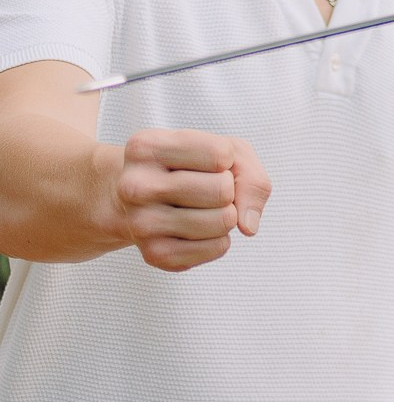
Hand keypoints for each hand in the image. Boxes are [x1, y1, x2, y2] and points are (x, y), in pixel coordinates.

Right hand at [112, 129, 271, 270]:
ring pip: (223, 221)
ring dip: (226, 215)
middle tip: (204, 189)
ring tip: (199, 208)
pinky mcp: (154, 254)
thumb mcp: (225, 151)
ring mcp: (140, 223)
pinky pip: (218, 248)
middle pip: (223, 190)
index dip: (226, 160)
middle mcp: (135, 186)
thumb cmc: (189, 168)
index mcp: (145, 148)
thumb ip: (250, 177)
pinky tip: (195, 229)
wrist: (137, 201)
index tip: (203, 162)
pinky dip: (219, 238)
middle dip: (228, 190)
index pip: (221, 154)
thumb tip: (248, 226)